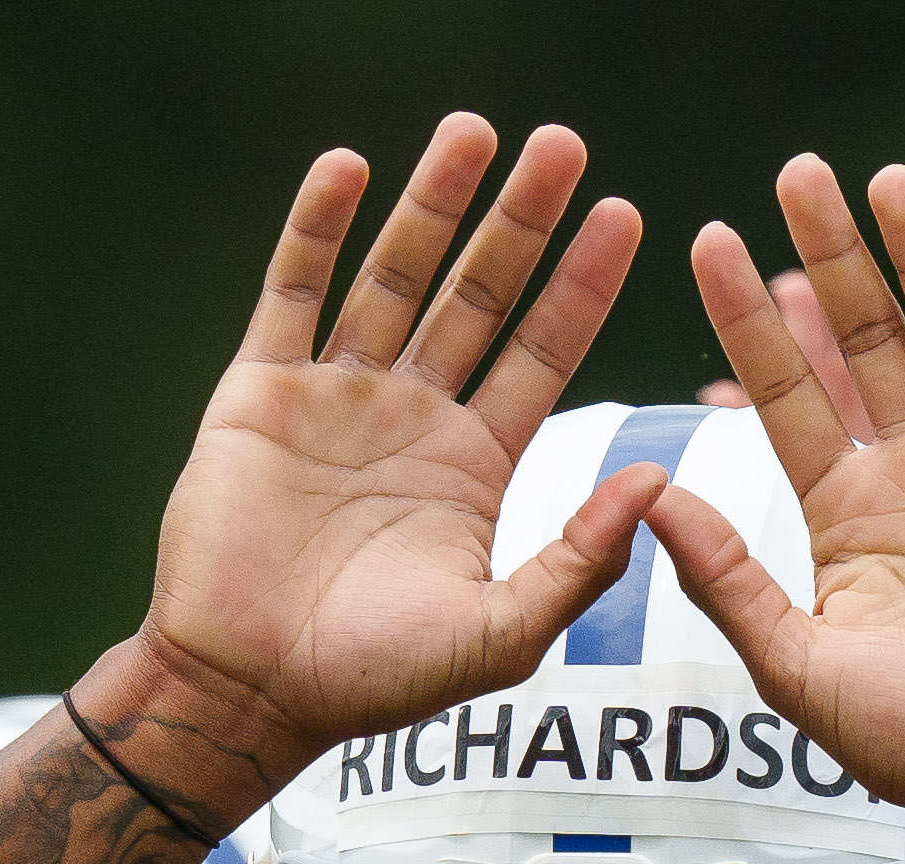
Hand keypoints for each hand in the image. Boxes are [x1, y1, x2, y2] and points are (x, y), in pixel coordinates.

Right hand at [126, 119, 664, 786]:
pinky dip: (317, 229)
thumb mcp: (501, 635)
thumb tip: (655, 479)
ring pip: (393, 275)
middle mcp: (411, 416)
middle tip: (563, 147)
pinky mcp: (260, 392)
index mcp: (474, 464)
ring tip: (473, 132)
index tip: (623, 215)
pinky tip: (349, 169)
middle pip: (478, 294)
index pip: (541, 352)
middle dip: (521, 222)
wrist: (250, 690)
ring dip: (431, 204)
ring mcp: (334, 396)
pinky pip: (292, 293)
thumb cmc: (375, 679)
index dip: (580, 285)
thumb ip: (579, 563)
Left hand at [642, 162, 904, 832]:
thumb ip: (726, 580)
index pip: (787, 391)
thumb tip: (648, 494)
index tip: (711, 242)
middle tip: (796, 175)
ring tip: (888, 182)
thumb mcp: (793, 666)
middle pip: (865, 339)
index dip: (751, 320)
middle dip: (831, 258)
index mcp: (842, 509)